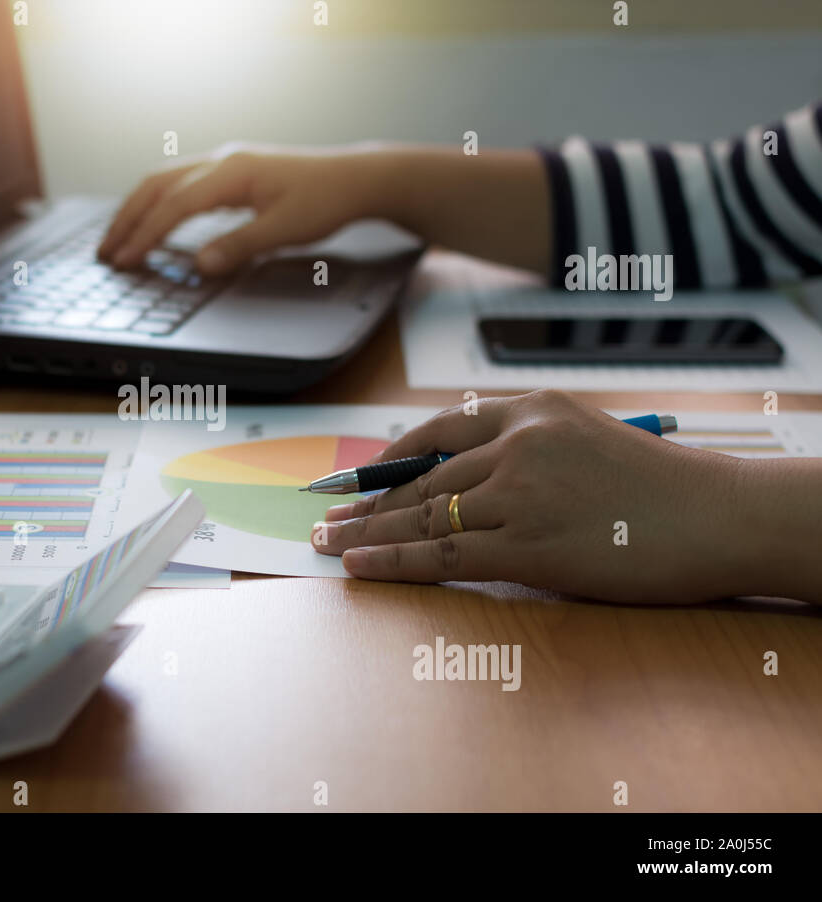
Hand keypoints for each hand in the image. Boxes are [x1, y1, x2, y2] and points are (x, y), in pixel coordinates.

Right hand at [97, 144, 383, 274]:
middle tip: (105, 252)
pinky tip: (152, 224)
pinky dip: (158, 205)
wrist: (356, 179)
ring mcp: (226, 165)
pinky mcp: (232, 175)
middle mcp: (223, 162)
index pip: (175, 205)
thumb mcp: (286, 230)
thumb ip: (240, 246)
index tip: (125, 260)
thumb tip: (200, 265)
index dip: (146, 235)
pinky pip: (181, 185)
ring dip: (137, 210)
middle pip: (157, 186)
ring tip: (118, 240)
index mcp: (232, 171)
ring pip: (165, 182)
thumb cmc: (327, 200)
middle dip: (127, 220)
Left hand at [310, 390, 753, 603]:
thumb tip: (465, 478)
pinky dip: (394, 561)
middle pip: (422, 478)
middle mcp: (518, 443)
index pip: (437, 430)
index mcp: (531, 410)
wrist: (722, 515)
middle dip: (365, 503)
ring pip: (423, 515)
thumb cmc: (660, 487)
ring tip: (327, 544)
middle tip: (323, 517)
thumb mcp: (585, 440)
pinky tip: (360, 566)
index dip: (388, 459)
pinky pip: (443, 553)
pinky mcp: (529, 544)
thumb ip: (525, 450)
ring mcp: (521, 493)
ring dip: (367, 533)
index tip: (355, 478)